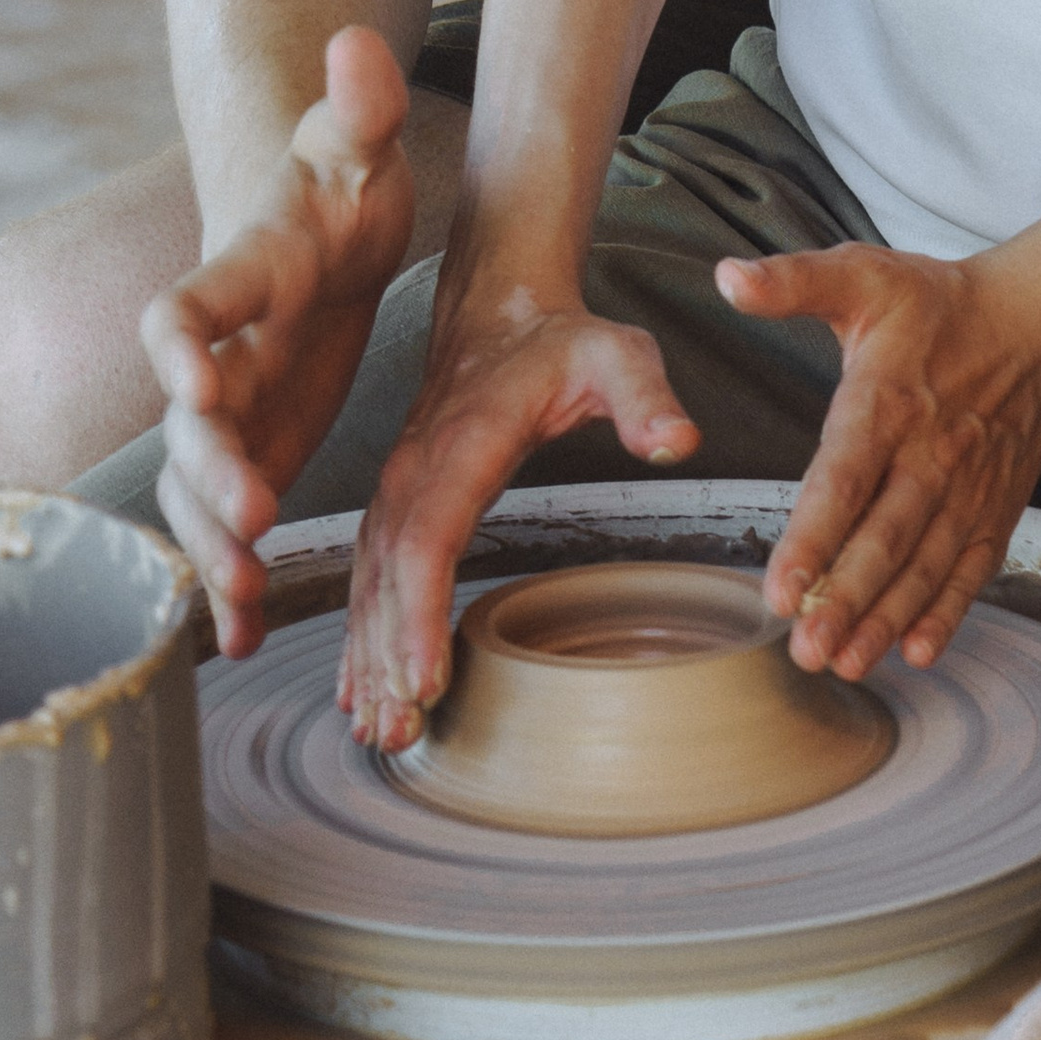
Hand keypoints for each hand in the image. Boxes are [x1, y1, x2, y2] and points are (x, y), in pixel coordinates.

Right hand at [142, 24, 420, 654]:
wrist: (322, 225)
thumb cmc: (340, 180)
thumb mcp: (361, 142)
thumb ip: (361, 103)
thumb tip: (359, 38)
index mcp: (242, 272)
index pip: (187, 304)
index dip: (181, 342)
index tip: (192, 381)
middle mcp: (220, 348)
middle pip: (190, 417)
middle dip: (208, 468)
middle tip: (250, 513)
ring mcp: (231, 404)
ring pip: (197, 485)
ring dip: (208, 541)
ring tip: (235, 597)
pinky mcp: (253, 445)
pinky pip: (221, 521)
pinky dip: (222, 574)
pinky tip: (235, 633)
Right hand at [342, 283, 697, 749]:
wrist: (500, 308)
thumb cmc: (560, 338)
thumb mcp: (618, 353)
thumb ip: (647, 395)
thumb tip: (678, 440)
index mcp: (463, 441)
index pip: (429, 535)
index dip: (421, 610)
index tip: (426, 677)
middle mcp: (415, 470)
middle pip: (389, 576)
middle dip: (389, 658)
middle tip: (402, 731)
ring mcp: (398, 488)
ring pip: (370, 584)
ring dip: (370, 658)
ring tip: (380, 730)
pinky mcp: (396, 504)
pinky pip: (369, 577)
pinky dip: (361, 635)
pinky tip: (362, 687)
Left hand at [719, 243, 1040, 682]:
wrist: (1038, 323)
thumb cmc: (940, 304)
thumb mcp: (864, 275)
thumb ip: (793, 281)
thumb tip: (727, 277)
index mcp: (888, 399)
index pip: (844, 477)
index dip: (813, 536)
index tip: (778, 588)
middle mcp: (931, 452)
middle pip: (886, 537)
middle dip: (846, 599)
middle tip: (806, 650)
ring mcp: (968, 487)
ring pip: (925, 563)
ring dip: (887, 618)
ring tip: (847, 662)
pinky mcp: (996, 508)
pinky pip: (973, 567)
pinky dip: (950, 611)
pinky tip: (918, 650)